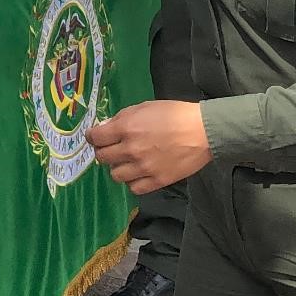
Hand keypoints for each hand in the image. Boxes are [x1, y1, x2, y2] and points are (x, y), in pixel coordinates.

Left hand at [86, 101, 213, 194]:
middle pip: (102, 157)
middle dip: (104, 151)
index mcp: (126, 128)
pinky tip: (138, 173)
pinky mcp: (157, 181)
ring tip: (127, 162)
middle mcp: (131, 149)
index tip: (96, 137)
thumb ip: (122, 118)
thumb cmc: (174, 114)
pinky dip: (133, 181)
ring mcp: (143, 167)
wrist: (202, 131)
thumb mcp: (145, 107)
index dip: (93, 137)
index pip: (95, 138)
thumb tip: (106, 128)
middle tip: (112, 148)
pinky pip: (134, 188)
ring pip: (115, 175)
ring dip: (118, 168)